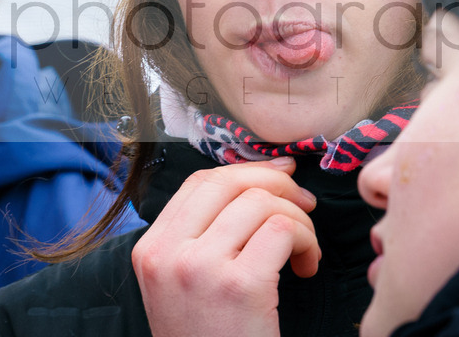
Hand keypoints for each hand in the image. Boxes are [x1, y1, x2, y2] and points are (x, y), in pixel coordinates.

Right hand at [132, 158, 319, 336]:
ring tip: (305, 253)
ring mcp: (199, 267)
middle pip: (229, 182)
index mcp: (151, 250)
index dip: (246, 171)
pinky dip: (307, 242)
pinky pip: (283, 230)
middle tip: (304, 205)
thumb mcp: (182, 287)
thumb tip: (252, 184)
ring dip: (298, 221)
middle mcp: (167, 253)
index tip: (280, 174)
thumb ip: (200, 238)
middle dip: (277, 183)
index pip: (200, 182)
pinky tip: (307, 268)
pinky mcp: (238, 285)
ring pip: (262, 203)